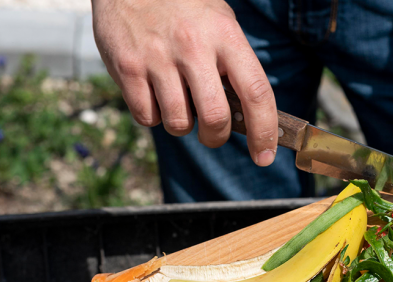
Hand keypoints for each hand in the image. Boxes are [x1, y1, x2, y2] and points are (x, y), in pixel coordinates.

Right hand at [92, 0, 277, 165]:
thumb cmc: (185, 10)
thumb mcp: (220, 24)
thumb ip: (234, 68)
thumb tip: (248, 120)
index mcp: (225, 35)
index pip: (256, 92)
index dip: (264, 131)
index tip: (264, 156)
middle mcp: (193, 46)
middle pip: (215, 118)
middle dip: (215, 137)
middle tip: (212, 132)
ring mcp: (158, 57)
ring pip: (179, 124)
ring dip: (182, 125)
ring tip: (177, 100)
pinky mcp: (128, 67)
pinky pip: (147, 118)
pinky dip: (153, 116)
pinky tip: (154, 92)